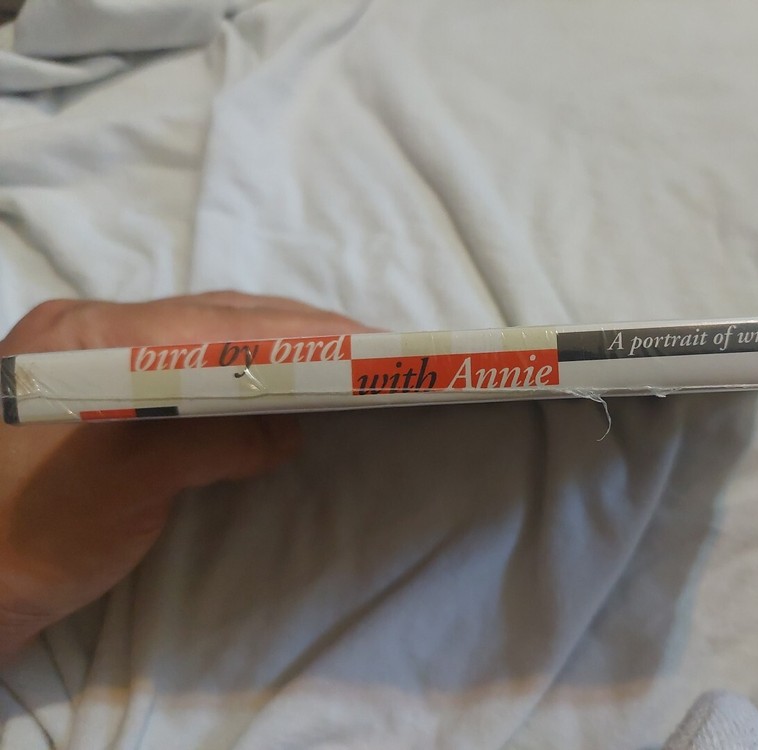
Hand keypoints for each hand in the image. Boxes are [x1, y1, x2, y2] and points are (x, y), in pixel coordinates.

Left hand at [0, 292, 369, 660]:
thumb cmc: (34, 538)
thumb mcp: (128, 487)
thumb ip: (212, 441)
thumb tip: (291, 430)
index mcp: (86, 338)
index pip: (212, 320)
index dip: (294, 330)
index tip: (364, 341)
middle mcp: (90, 332)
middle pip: (213, 316)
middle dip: (295, 329)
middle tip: (369, 347)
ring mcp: (95, 358)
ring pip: (205, 334)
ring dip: (274, 344)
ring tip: (339, 359)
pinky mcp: (106, 391)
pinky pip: (190, 363)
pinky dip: (243, 368)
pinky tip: (277, 380)